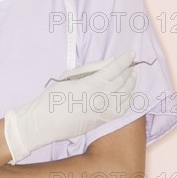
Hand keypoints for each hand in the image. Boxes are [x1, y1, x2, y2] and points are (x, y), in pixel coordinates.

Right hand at [4, 51, 136, 163]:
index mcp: (92, 83)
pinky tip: (127, 94)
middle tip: (131, 65)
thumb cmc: (53, 96)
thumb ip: (93, 67)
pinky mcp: (102, 121)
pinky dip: (127, 100)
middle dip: (129, 71)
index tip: (131, 54)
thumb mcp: (70, 75)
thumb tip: (111, 61)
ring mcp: (104, 111)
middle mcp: (101, 98)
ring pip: (125, 95)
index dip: (125, 60)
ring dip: (131, 84)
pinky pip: (121, 110)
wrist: (44, 123)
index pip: (115, 69)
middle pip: (123, 81)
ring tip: (132, 77)